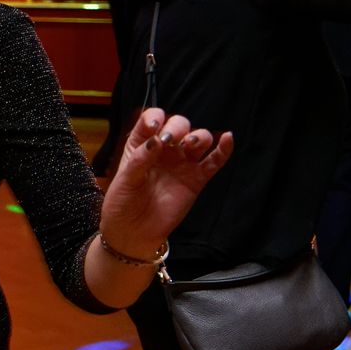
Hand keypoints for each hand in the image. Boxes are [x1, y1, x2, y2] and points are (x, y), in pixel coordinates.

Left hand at [101, 108, 232, 252]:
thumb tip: (157, 139)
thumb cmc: (123, 203)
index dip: (155, 117)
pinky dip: (223, 150)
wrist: (134, 231)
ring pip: (199, 140)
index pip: (152, 120)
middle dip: (177, 127)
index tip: (154, 126)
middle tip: (171, 140)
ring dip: (198, 136)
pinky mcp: (196, 179)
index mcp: (142, 144)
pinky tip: (228, 139)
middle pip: (179, 126)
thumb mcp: (126, 178)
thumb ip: (141, 158)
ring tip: (190, 144)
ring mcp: (182, 164)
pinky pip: (213, 162)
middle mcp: (164, 150)